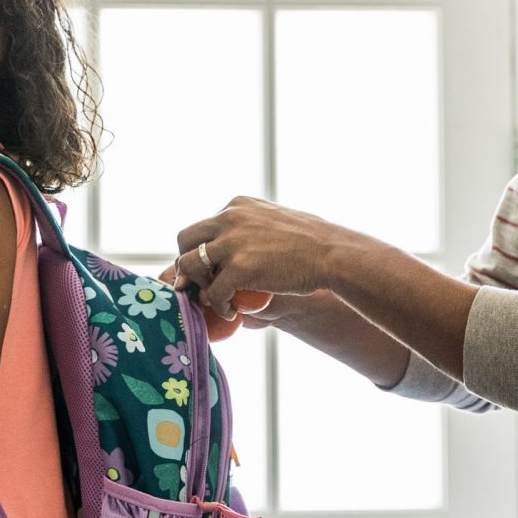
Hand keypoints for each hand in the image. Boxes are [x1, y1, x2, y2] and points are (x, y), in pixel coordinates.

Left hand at [168, 198, 346, 318]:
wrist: (332, 254)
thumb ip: (251, 226)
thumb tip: (237, 244)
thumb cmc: (312, 242)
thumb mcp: (274, 220)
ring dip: (198, 285)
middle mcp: (229, 218)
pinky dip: (218, 305)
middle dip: (187, 263)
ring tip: (216, 298)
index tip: (208, 269)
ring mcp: (232, 242)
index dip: (200, 249)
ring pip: (189, 264)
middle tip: (200, 284)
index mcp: (237, 205)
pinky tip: (230, 312)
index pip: (203, 226)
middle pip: (185, 238)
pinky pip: (213, 292)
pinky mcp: (239, 267)